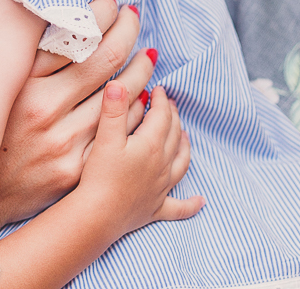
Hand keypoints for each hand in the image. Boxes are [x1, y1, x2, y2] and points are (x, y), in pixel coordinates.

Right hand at [0, 0, 157, 264]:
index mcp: (15, 83)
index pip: (70, 35)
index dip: (97, 12)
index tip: (107, 0)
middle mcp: (41, 109)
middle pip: (103, 59)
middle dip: (126, 31)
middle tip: (134, 17)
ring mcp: (62, 141)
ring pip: (119, 94)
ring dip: (138, 68)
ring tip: (145, 52)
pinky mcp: (75, 168)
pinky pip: (117, 130)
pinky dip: (134, 108)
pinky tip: (139, 94)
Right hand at [80, 82, 202, 232]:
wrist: (98, 215)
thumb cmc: (100, 177)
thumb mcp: (104, 138)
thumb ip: (113, 109)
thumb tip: (118, 83)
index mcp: (151, 146)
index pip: (162, 116)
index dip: (161, 100)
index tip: (157, 89)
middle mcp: (162, 165)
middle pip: (174, 135)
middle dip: (173, 117)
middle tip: (169, 105)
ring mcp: (161, 188)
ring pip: (182, 163)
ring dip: (184, 147)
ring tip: (184, 136)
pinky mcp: (156, 208)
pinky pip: (179, 206)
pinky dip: (191, 203)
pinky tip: (201, 201)